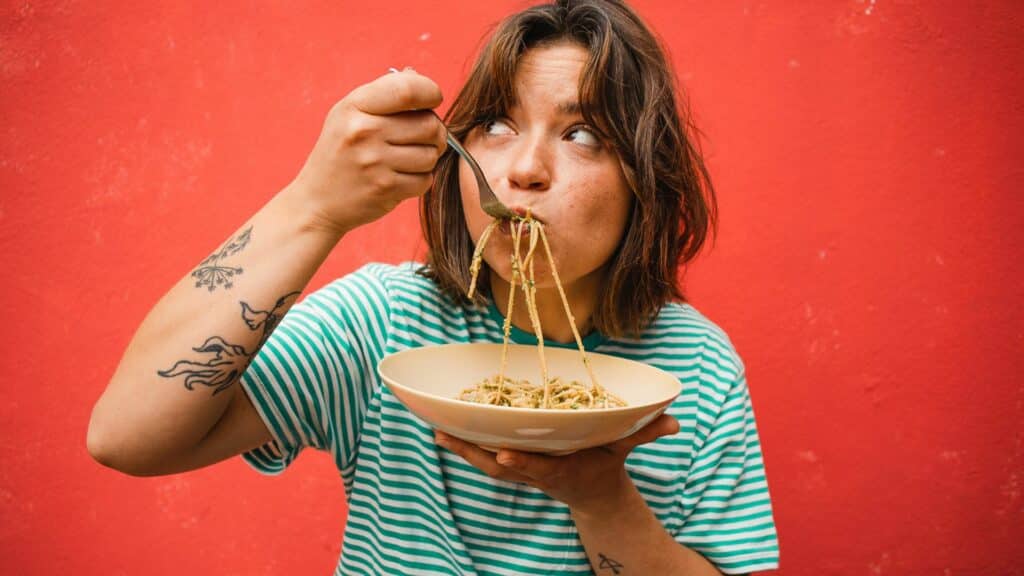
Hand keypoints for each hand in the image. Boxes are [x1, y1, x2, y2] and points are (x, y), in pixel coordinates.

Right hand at [288, 69, 447, 234]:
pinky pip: (425, 180)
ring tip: (411, 158)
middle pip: (429, 124)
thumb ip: (383, 94)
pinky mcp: (384, 188)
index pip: (408, 89)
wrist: (317, 201)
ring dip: (429, 157)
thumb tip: (416, 76)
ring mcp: (374, 162)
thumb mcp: (349, 114)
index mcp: (355, 106)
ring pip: (431, 154)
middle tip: (425, 137)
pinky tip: (403, 177)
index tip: (432, 100)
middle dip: (435, 131)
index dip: (430, 92)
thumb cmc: (340, 152)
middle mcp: (364, 131)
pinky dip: (421, 180)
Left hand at [435, 413, 679, 514]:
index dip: (522, 464)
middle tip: (446, 436)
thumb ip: (646, 433)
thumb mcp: (626, 447)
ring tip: (436, 430)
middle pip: (501, 468)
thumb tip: (674, 422)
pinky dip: (465, 445)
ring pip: (487, 463)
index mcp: (562, 469)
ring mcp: (523, 471)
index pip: (541, 468)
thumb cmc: (606, 461)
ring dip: (462, 449)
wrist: (593, 492)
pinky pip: (484, 457)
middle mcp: (537, 472)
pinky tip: (443, 428)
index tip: (503, 456)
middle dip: (474, 454)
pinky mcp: (514, 466)